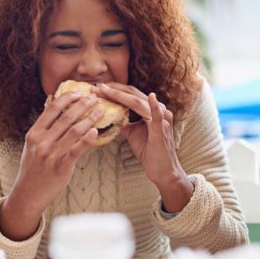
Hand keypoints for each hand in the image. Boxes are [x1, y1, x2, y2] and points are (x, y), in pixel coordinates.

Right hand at [9, 91, 102, 213]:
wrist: (28, 194)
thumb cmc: (33, 167)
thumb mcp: (31, 145)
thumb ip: (43, 129)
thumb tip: (54, 108)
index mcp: (34, 133)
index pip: (52, 109)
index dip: (68, 98)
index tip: (80, 92)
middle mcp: (41, 142)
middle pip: (66, 117)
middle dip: (83, 105)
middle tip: (95, 97)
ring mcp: (51, 154)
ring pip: (75, 131)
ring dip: (90, 118)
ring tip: (100, 111)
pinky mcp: (62, 166)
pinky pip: (77, 149)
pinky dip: (88, 138)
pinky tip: (96, 131)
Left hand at [93, 83, 191, 208]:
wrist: (163, 171)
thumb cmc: (150, 153)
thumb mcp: (133, 134)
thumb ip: (125, 123)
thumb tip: (111, 117)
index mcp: (150, 110)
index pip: (130, 95)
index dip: (114, 91)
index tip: (98, 88)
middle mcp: (158, 111)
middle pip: (133, 95)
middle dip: (114, 90)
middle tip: (97, 87)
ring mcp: (161, 119)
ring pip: (138, 102)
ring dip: (120, 95)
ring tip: (105, 90)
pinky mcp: (162, 130)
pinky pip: (158, 116)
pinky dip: (155, 106)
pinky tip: (151, 97)